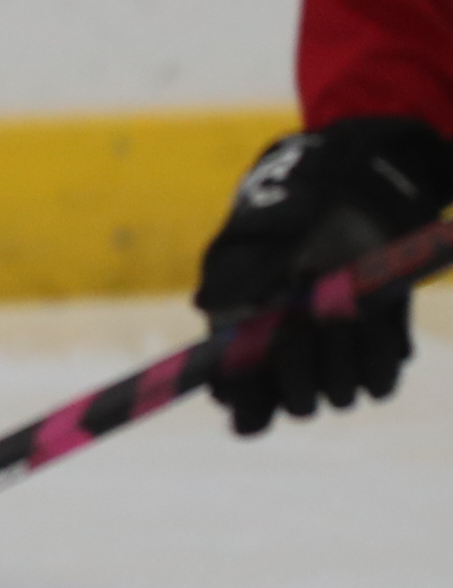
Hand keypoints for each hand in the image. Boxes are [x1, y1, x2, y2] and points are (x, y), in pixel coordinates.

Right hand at [192, 116, 452, 431]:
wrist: (365, 182)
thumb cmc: (301, 197)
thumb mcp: (264, 222)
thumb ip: (241, 265)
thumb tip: (206, 306)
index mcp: (245, 333)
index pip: (234, 396)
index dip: (241, 402)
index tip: (246, 391)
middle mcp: (290, 355)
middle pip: (292, 404)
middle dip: (295, 370)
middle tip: (295, 322)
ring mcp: (339, 357)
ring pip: (338, 395)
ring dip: (339, 354)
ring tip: (338, 298)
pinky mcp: (381, 352)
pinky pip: (381, 380)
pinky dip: (377, 347)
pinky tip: (373, 306)